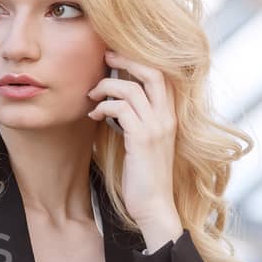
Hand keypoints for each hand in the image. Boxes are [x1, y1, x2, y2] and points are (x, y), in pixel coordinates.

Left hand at [86, 52, 182, 244]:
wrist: (153, 205)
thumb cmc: (144, 175)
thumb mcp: (143, 141)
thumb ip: (136, 119)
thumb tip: (115, 101)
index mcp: (170, 116)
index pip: (162, 75)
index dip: (140, 60)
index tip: (117, 56)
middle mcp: (167, 117)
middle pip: (153, 72)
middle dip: (127, 59)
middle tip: (105, 56)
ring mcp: (157, 127)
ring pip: (132, 88)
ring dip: (106, 86)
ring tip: (91, 96)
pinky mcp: (142, 139)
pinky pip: (121, 109)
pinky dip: (103, 107)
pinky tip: (93, 115)